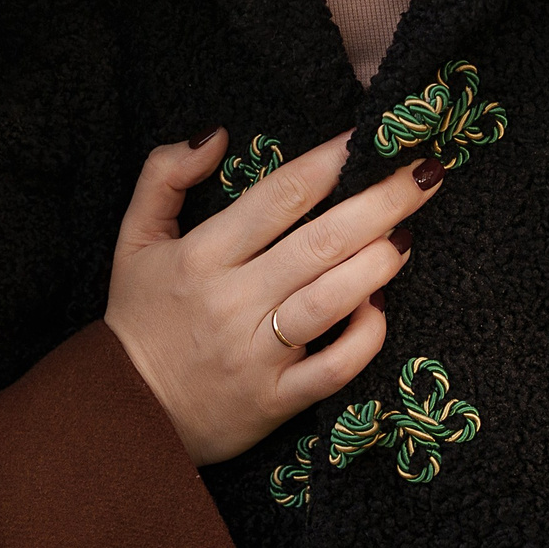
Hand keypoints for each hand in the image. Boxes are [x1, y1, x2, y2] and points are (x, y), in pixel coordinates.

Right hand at [105, 130, 434, 464]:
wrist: (123, 414)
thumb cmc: (139, 317)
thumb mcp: (133, 238)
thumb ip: (164, 176)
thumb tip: (216, 133)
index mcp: (201, 255)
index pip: (278, 197)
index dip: (328, 161)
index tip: (368, 137)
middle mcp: (233, 301)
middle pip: (319, 243)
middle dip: (379, 203)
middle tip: (424, 173)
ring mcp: (257, 353)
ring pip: (330, 301)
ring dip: (377, 264)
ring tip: (407, 235)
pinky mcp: (276, 400)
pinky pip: (333, 369)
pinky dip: (363, 338)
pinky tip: (379, 309)